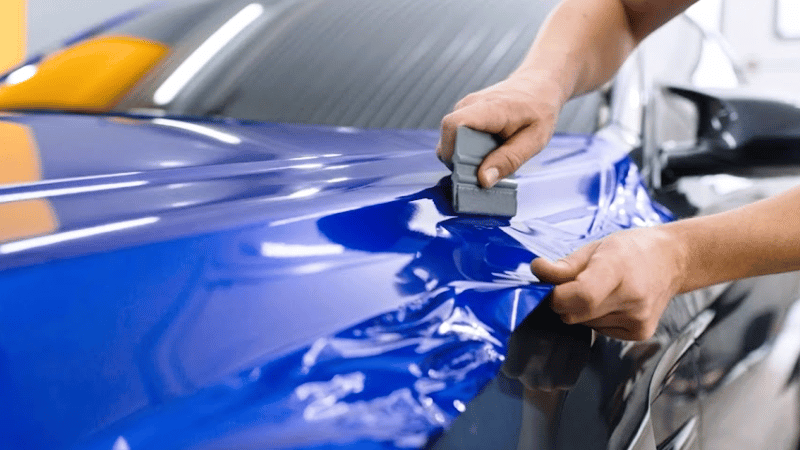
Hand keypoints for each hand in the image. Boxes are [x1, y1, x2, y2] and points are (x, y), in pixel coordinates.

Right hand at [437, 73, 563, 187]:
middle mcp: (470, 105)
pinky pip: (457, 136)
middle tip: (484, 172)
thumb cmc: (539, 110)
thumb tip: (483, 180)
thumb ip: (509, 160)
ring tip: (490, 159)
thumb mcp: (535, 140)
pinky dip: (467, 149)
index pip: (453, 125)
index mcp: (489, 109)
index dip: (452, 151)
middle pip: (449, 138)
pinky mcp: (465, 113)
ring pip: (450, 139)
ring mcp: (465, 107)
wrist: (539, 85)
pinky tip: (487, 151)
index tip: (467, 170)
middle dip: (460, 161)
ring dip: (464, 156)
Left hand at [530, 227, 687, 340]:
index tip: (551, 288)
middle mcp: (632, 298)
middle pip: (575, 314)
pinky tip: (613, 302)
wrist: (672, 260)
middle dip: (565, 302)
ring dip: (582, 310)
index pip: (581, 296)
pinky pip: (599, 331)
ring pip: (584, 325)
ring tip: (602, 289)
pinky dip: (597, 318)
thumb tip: (538, 270)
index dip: (558, 296)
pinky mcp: (640, 333)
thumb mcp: (595, 247)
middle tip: (576, 284)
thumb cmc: (632, 250)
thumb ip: (564, 265)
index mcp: (618, 268)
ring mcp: (637, 319)